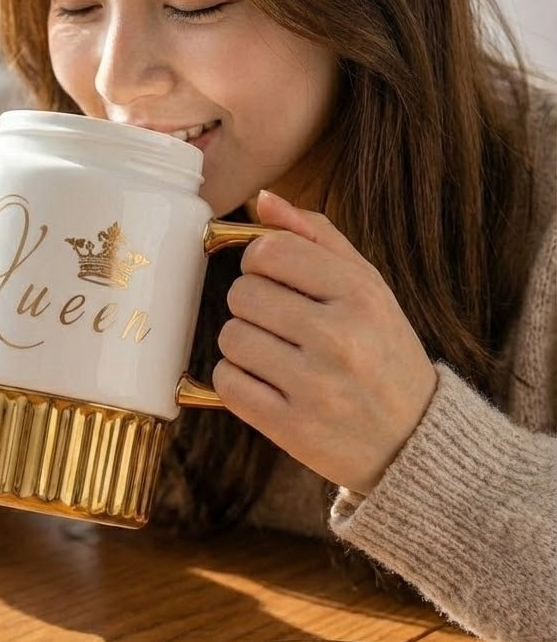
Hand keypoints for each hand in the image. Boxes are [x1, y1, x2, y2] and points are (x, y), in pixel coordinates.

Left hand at [214, 190, 437, 493]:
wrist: (413, 440)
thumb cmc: (383, 354)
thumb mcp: (369, 288)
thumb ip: (317, 238)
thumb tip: (263, 201)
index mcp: (360, 294)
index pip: (270, 252)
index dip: (258, 261)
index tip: (271, 277)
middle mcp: (339, 337)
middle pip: (242, 294)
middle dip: (250, 304)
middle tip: (277, 322)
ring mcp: (314, 385)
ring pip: (231, 337)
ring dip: (242, 344)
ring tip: (274, 354)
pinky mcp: (290, 426)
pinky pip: (227, 383)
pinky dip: (236, 380)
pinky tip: (263, 383)